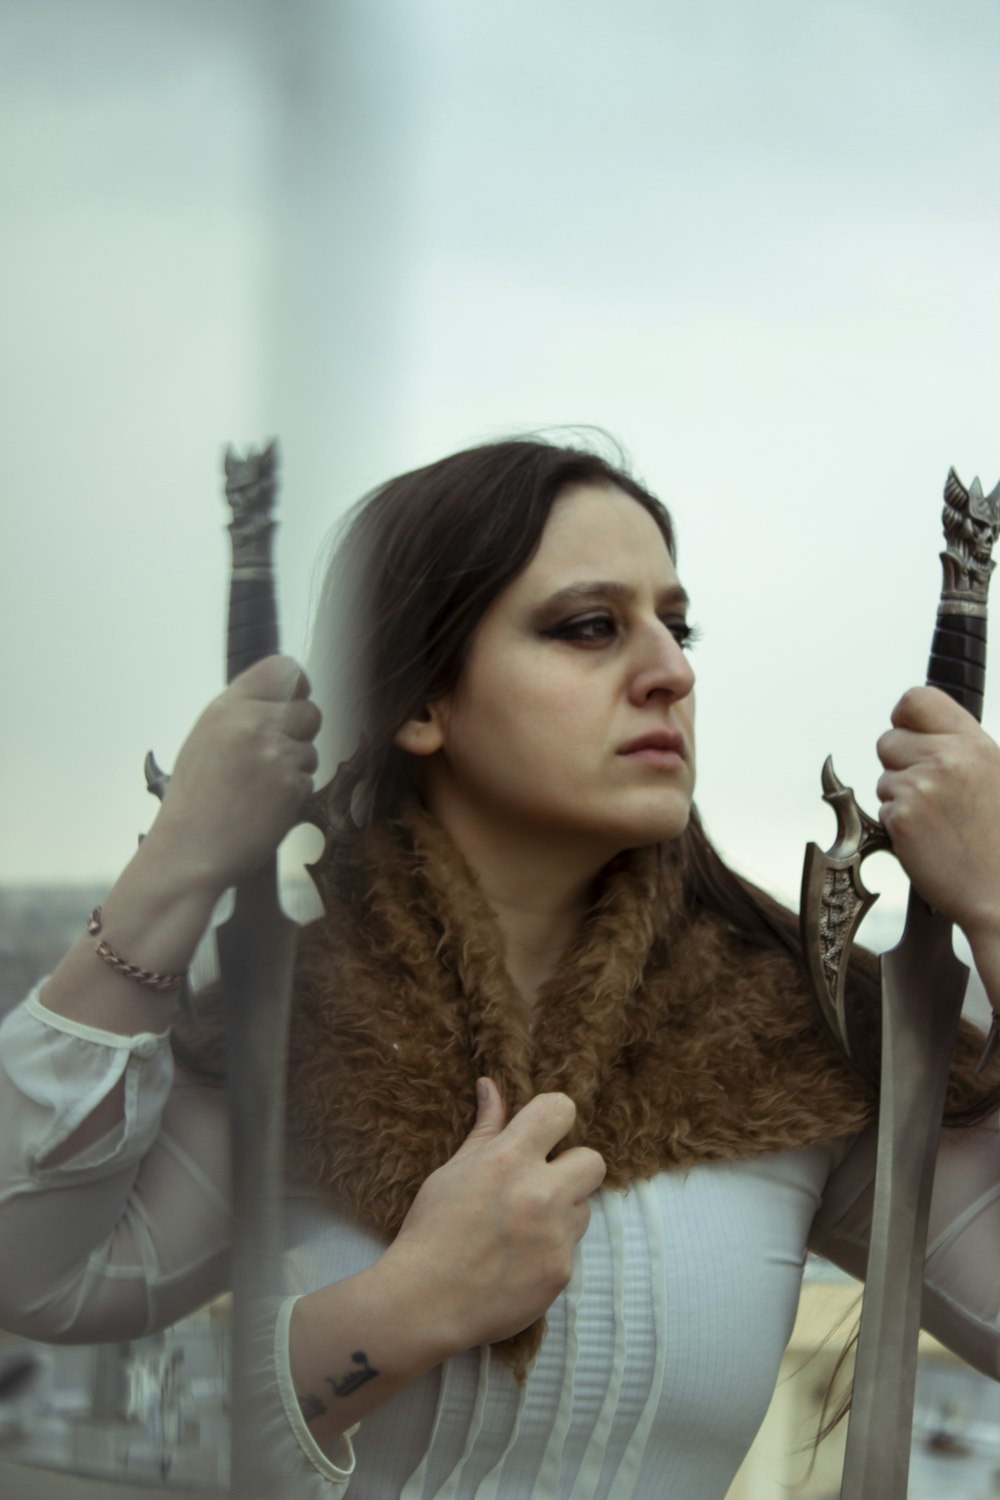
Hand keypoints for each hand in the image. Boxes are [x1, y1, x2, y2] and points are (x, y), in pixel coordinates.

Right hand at [144, 655, 320, 892]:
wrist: (190, 850)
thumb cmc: (195, 801)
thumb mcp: (206, 739)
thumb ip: (242, 714)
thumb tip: (282, 698)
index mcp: (228, 708)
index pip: (284, 669)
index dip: (297, 686)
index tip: (292, 704)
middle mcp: (253, 724)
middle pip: (310, 711)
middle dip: (301, 734)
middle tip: (274, 758)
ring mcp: (274, 754)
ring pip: (311, 749)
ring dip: (296, 769)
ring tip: (260, 788)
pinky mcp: (291, 786)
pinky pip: (309, 780)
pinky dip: (294, 796)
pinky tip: (265, 807)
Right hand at [377, 1080, 605, 1356]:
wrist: (424, 1303)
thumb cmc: (432, 1230)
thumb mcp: (453, 1170)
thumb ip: (485, 1129)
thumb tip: (491, 1085)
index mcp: (509, 1160)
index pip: (561, 1110)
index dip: (554, 1117)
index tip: (542, 1132)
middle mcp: (540, 1194)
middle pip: (593, 1160)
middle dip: (571, 1167)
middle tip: (541, 1182)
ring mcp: (554, 1236)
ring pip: (584, 1207)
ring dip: (562, 1211)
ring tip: (522, 1227)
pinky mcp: (561, 1273)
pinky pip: (571, 1247)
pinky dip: (551, 1249)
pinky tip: (519, 1260)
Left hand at [876, 686, 999, 943]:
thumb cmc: (998, 841)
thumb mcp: (994, 775)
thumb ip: (961, 750)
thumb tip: (923, 733)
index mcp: (973, 743)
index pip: (917, 698)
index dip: (905, 718)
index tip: (910, 736)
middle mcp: (947, 758)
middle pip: (888, 740)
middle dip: (899, 765)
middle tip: (928, 794)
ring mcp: (922, 786)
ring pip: (883, 778)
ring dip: (900, 798)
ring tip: (937, 822)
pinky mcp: (902, 816)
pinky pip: (882, 809)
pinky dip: (898, 826)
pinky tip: (929, 840)